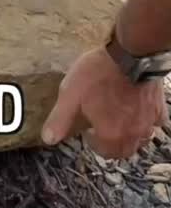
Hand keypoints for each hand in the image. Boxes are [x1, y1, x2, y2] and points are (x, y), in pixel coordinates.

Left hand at [42, 46, 168, 158]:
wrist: (131, 54)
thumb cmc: (98, 74)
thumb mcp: (70, 94)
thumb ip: (60, 119)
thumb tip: (48, 139)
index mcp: (110, 135)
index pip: (104, 152)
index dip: (94, 143)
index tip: (89, 128)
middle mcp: (133, 134)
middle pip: (125, 150)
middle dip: (113, 144)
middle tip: (103, 128)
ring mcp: (149, 121)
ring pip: (141, 139)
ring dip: (130, 135)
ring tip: (119, 119)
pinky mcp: (160, 107)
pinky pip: (155, 122)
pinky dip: (147, 121)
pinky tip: (139, 109)